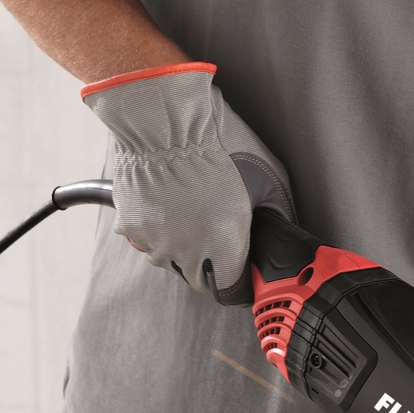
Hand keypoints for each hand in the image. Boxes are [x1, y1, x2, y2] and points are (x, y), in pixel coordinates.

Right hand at [82, 63, 291, 300]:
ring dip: (181, 249)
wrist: (164, 122)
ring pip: (170, 262)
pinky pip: (145, 242)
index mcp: (224, 243)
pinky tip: (166, 206)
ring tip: (190, 215)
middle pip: (199, 280)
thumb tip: (281, 232)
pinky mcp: (132, 228)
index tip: (241, 276)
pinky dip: (156, 231)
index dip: (239, 283)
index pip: (232, 290)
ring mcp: (156, 242)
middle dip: (210, 265)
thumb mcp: (267, 178)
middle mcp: (188, 251)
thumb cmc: (216, 143)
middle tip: (215, 239)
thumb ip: (274, 215)